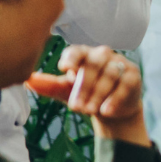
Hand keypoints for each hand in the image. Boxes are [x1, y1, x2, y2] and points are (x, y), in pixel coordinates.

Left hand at [28, 44, 148, 146]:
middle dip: (84, 87)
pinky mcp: (133, 75)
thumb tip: (27, 80)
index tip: (64, 69)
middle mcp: (103, 55)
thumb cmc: (86, 94)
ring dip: (98, 94)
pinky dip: (115, 98)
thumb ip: (48, 85)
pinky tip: (106, 111)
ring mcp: (120, 63)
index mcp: (84, 55)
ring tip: (90, 111)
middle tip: (76, 107)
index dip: (71, 58)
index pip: (77, 51)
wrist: (110, 109)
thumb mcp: (65, 91)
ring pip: (110, 74)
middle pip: (94, 65)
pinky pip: (125, 84)